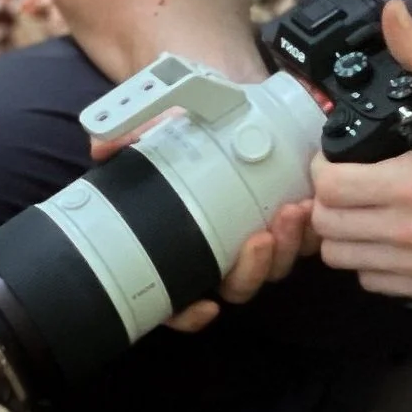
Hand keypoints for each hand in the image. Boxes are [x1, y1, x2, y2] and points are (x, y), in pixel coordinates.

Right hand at [88, 128, 317, 332]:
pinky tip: (307, 209)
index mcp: (180, 245)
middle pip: (237, 286)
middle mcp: (218, 250)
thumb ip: (128, 135)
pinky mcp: (289, 219)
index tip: (205, 305)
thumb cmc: (184, 124)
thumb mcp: (155, 125)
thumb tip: (102, 146)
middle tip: (261, 237)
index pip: (175, 301)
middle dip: (253, 269)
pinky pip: (306, 243)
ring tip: (291, 212)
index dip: (188, 316)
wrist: (223, 95)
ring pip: (275, 268)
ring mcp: (256, 238)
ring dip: (287, 249)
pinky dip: (310, 234)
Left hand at [311, 0, 411, 301]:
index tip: (336, 159)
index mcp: (411, 183)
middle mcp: (411, 232)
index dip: (322, 169)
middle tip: (346, 183)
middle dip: (328, 201)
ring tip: (364, 209)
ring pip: (343, 258)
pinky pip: (373, 280)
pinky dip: (372, 260)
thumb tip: (391, 12)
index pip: (326, 188)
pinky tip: (388, 234)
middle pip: (326, 227)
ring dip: (346, 233)